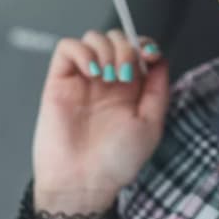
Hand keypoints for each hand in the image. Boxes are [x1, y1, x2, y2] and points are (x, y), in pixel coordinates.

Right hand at [32, 29, 168, 212]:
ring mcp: (83, 79)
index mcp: (131, 89)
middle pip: (117, 38)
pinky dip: (82, 51)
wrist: (84, 180)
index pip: (139, 49)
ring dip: (105, 49)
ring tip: (106, 76)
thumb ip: (158, 89)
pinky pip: (68, 47)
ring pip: (93, 38)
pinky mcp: (60, 80)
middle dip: (125, 47)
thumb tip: (159, 58)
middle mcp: (107, 80)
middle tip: (124, 73)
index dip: (144, 44)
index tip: (149, 56)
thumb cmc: (116, 161)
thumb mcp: (151, 124)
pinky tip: (91, 72)